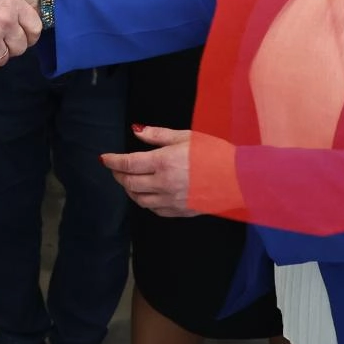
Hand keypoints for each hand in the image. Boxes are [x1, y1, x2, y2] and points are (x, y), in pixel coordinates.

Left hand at [100, 125, 214, 216]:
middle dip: (118, 175)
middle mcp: (164, 184)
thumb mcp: (186, 136)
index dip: (113, 161)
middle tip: (115, 168)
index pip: (128, 164)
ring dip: (130, 189)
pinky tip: (147, 193)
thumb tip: (136, 131)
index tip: (105, 159)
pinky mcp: (180, 211)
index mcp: (163, 162)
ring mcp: (171, 201)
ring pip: (139, 199)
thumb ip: (158, 135)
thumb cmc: (214, 153)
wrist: (238, 178)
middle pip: (130, 183)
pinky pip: (154, 209)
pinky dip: (145, 201)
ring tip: (129, 180)